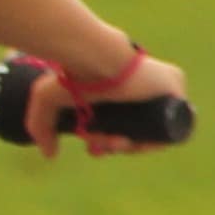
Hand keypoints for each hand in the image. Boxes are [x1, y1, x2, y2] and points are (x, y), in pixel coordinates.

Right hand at [32, 45, 187, 158]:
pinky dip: (164, 138)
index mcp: (118, 89)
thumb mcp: (48, 102)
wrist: (97, 59)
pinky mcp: (175, 88)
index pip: (120, 123)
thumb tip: (50, 155)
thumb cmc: (71, 74)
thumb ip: (39, 127)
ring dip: (136, 146)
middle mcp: (141, 89)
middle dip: (118, 146)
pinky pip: (175, 123)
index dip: (107, 141)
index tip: (94, 148)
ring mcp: (160, 88)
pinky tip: (144, 144)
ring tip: (119, 144)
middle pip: (135, 130)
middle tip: (104, 147)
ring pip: (152, 130)